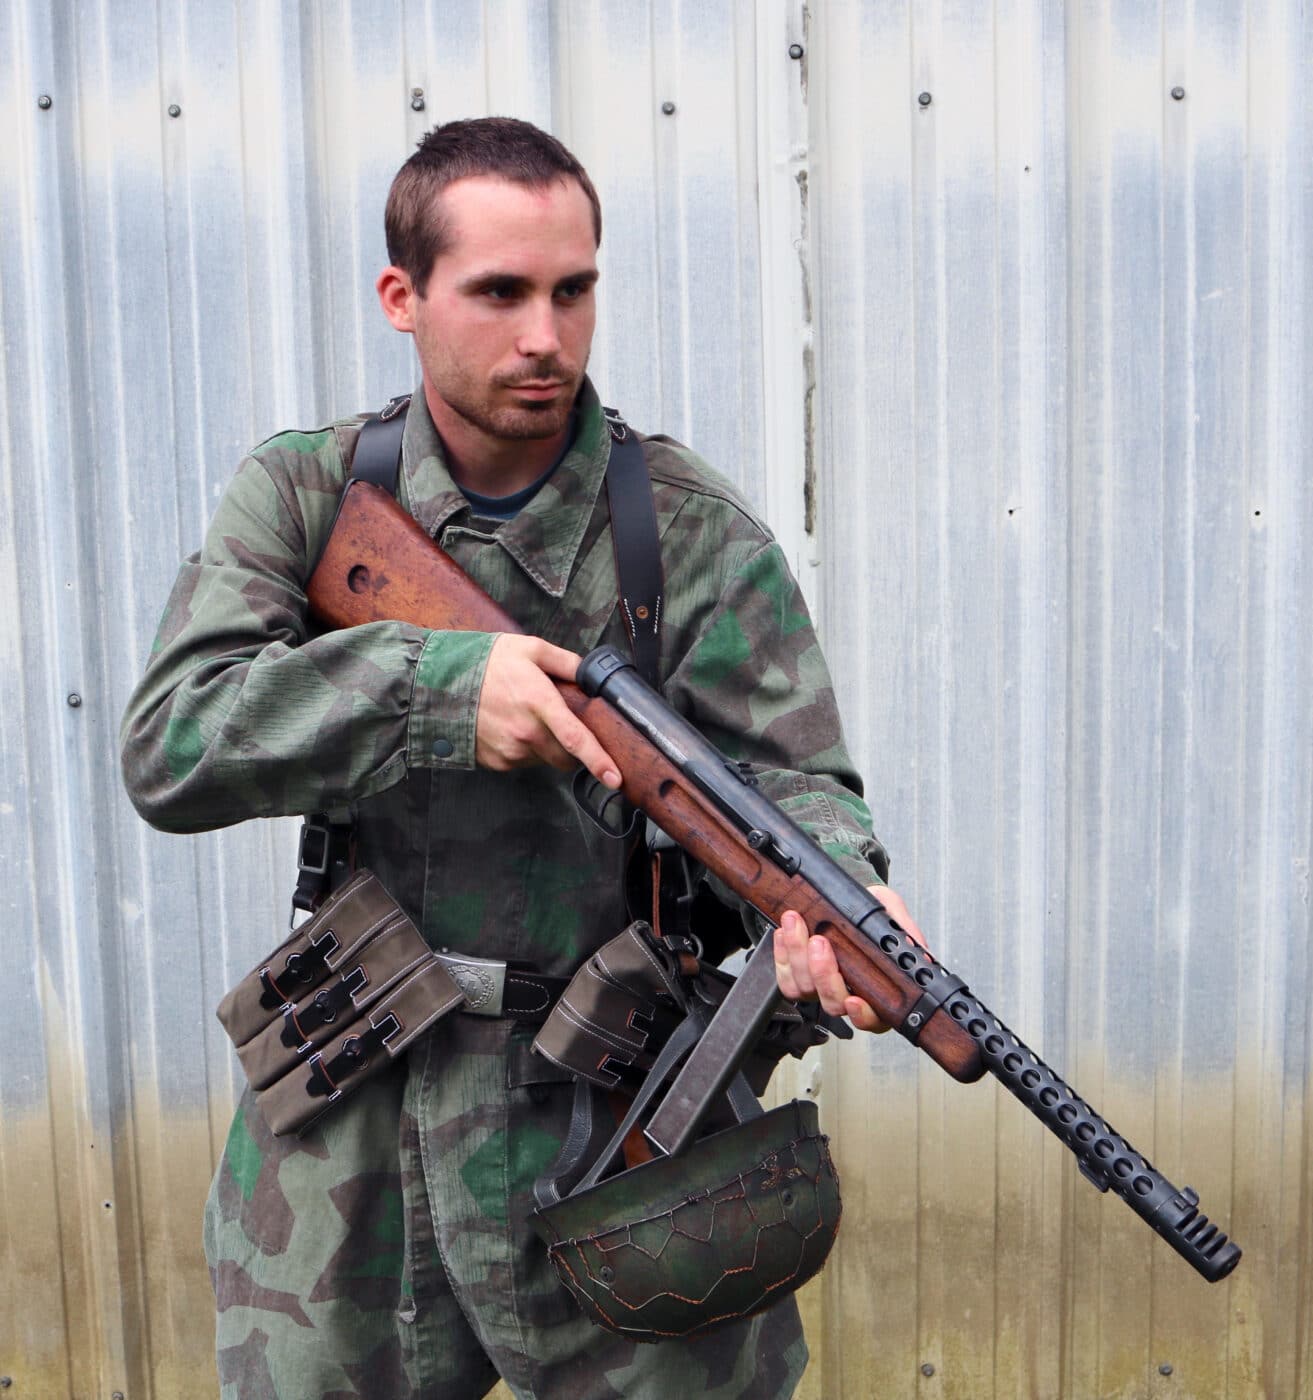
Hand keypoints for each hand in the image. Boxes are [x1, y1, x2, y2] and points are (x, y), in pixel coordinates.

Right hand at [475, 634, 620, 787]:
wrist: (438, 683)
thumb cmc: (485, 663)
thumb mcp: (529, 649)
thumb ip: (565, 661)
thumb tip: (590, 675)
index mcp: (539, 702)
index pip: (575, 738)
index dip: (598, 760)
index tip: (615, 777)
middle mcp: (526, 732)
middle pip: (565, 757)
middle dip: (571, 747)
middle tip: (559, 723)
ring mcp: (510, 750)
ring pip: (544, 759)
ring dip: (545, 745)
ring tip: (526, 718)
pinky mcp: (497, 762)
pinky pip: (523, 762)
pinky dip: (524, 749)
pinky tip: (510, 727)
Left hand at [773, 886, 926, 1033]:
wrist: (846, 895)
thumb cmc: (872, 909)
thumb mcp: (892, 911)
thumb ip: (905, 932)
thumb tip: (921, 956)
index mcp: (877, 990)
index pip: (874, 1018)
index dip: (863, 1015)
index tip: (855, 1000)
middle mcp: (847, 993)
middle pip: (833, 1003)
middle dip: (823, 974)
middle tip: (820, 943)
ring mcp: (819, 987)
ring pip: (805, 988)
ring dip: (798, 955)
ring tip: (797, 923)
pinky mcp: (796, 976)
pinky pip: (785, 977)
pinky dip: (782, 954)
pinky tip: (785, 933)